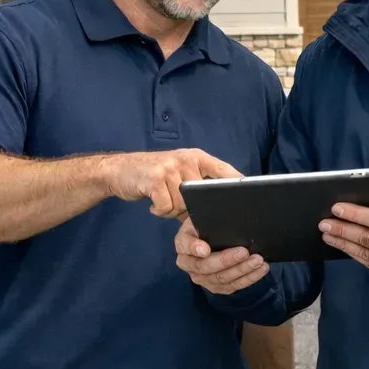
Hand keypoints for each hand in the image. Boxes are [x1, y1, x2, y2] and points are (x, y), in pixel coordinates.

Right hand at [100, 149, 241, 217]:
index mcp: (196, 157)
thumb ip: (196, 186)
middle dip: (190, 208)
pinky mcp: (154, 179)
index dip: (238, 183)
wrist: (118, 170)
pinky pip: (166, 207)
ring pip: (183, 204)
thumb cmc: (153, 176)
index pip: (224, 170)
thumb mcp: (178, 173)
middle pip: (202, 196)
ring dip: (172, 210)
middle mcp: (185, 159)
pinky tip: (152, 203)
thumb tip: (218, 210)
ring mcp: (169, 167)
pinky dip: (159, 210)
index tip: (250, 197)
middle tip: (176, 205)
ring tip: (162, 200)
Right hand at [174, 216, 269, 293]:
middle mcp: (189, 265)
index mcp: (182, 245)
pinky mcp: (217, 287)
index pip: (185, 246)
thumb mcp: (201, 219)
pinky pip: (233, 286)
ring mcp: (203, 279)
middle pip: (206, 267)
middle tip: (244, 252)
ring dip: (242, 270)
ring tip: (258, 260)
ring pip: (222, 279)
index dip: (194, 248)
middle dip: (227, 260)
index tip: (205, 249)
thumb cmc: (206, 226)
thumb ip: (206, 221)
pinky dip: (249, 278)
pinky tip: (261, 269)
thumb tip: (221, 224)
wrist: (209, 238)